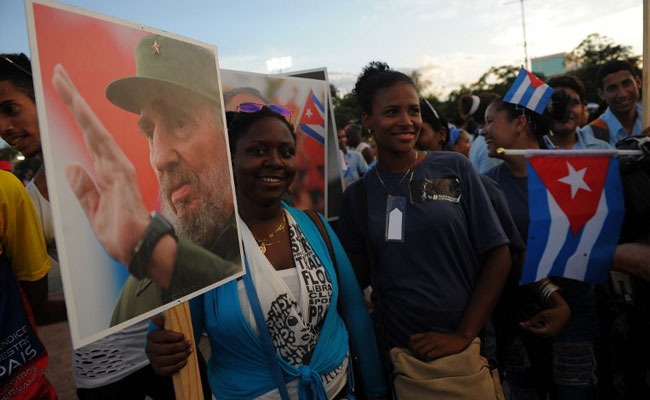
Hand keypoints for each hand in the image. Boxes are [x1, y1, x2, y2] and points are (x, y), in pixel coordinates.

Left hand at [51, 64, 149, 264]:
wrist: (139, 250)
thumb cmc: (122, 235)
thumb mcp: (93, 213)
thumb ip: (84, 190)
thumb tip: (71, 167)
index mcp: (106, 173)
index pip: (88, 139)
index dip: (76, 117)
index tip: (63, 93)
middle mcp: (113, 165)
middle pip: (89, 126)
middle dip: (73, 99)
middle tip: (58, 73)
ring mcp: (118, 167)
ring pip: (94, 129)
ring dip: (78, 105)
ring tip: (62, 82)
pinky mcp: (120, 174)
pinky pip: (102, 144)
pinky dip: (90, 125)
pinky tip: (79, 109)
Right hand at [146, 315, 192, 375]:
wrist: (164, 350)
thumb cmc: (167, 337)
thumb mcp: (165, 327)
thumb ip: (162, 321)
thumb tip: (154, 317)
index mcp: (151, 337)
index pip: (166, 336)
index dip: (177, 336)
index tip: (184, 336)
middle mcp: (150, 349)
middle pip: (170, 348)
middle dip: (182, 346)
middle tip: (190, 343)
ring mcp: (154, 361)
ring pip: (171, 359)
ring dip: (183, 355)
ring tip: (189, 351)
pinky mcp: (158, 370)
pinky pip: (170, 369)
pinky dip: (179, 365)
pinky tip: (185, 360)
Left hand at [409, 331, 472, 360]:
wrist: (459, 339)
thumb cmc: (445, 339)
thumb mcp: (434, 335)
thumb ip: (425, 338)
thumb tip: (414, 346)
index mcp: (427, 334)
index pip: (411, 338)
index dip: (411, 345)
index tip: (415, 350)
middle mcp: (430, 337)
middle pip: (415, 347)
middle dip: (416, 353)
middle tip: (421, 356)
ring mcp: (435, 343)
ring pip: (421, 351)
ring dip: (422, 356)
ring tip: (426, 357)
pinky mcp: (440, 350)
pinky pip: (428, 355)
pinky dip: (428, 358)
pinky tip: (432, 358)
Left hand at [519, 294, 569, 338]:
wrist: (564, 312)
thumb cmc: (553, 313)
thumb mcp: (542, 315)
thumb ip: (532, 321)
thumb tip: (524, 325)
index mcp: (548, 332)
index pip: (534, 331)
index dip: (527, 328)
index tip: (520, 324)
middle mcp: (551, 336)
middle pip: (537, 333)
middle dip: (531, 327)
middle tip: (523, 323)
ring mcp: (554, 336)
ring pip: (541, 333)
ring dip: (536, 328)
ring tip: (534, 322)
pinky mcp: (555, 335)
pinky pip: (545, 332)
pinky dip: (541, 328)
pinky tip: (540, 323)